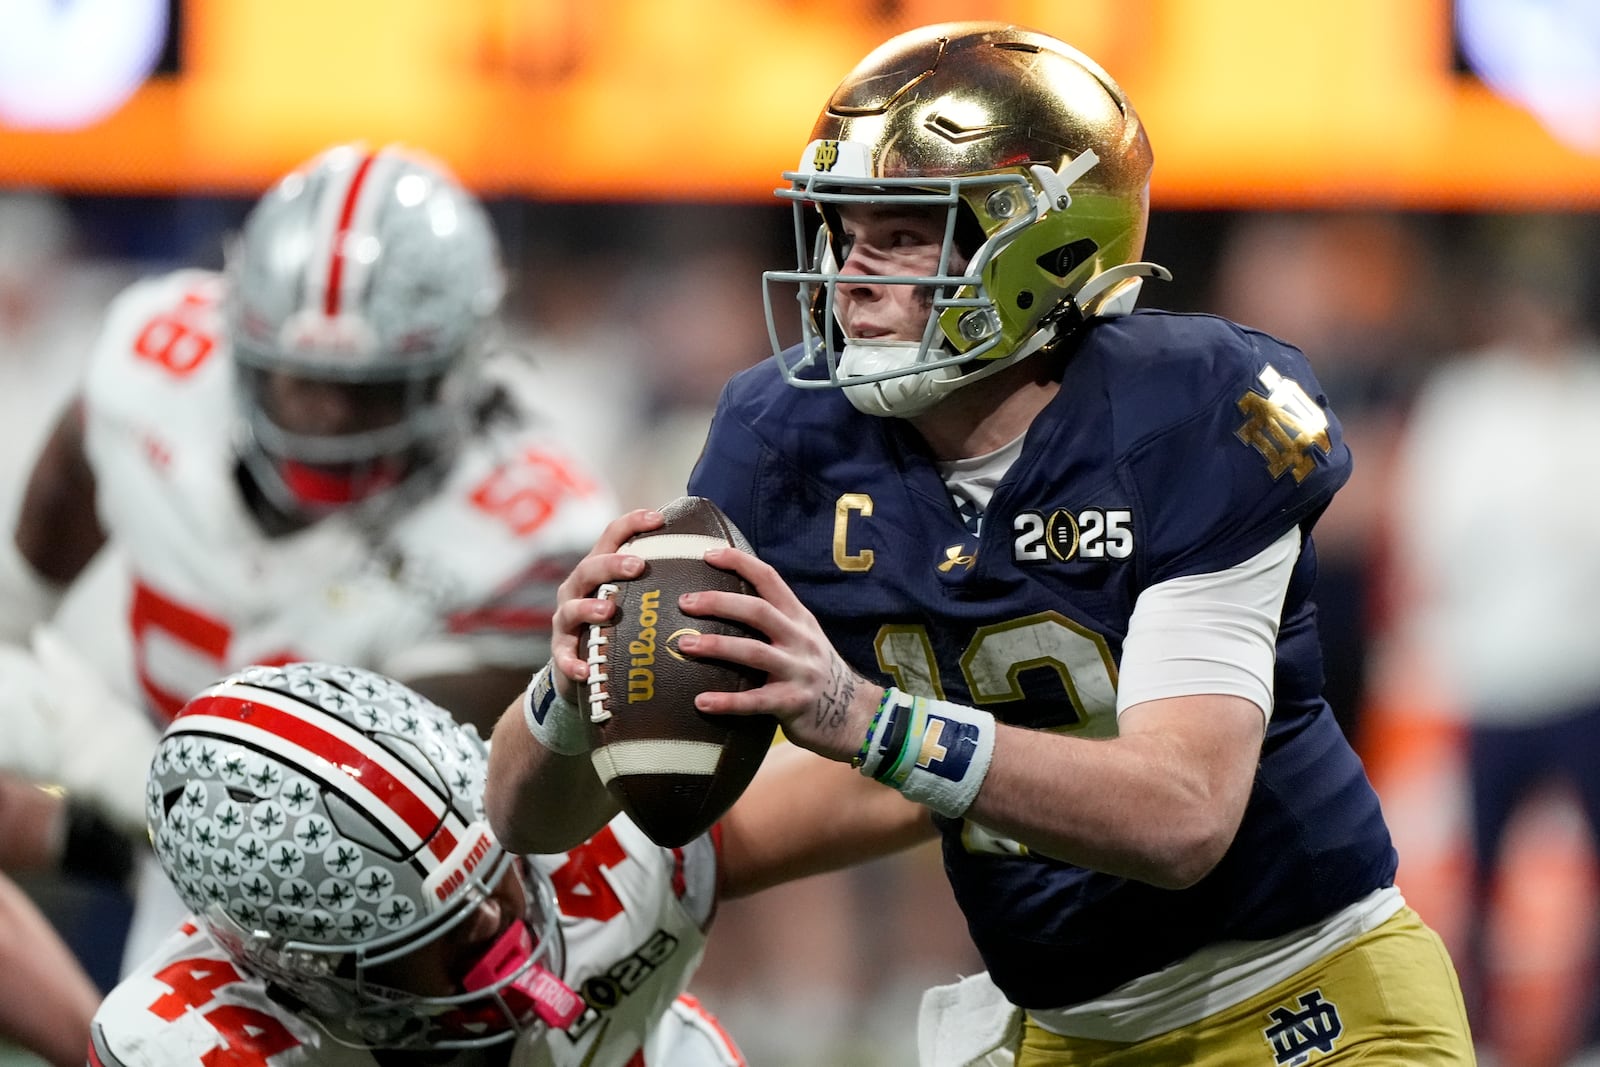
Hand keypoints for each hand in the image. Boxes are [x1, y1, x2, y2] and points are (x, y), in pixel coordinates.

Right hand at [546, 509, 664, 701]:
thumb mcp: (632, 598)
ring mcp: (566, 620)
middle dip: (612, 564)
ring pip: (572, 609)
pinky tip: (585, 669)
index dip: (632, 524)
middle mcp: (578, 589)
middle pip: (590, 568)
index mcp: (598, 570)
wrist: (581, 665)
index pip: (611, 537)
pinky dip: (572, 662)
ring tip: (609, 611)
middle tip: (638, 566)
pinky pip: (563, 657)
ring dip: (589, 608)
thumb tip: (713, 564)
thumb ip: (658, 582)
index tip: (659, 518)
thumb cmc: (617, 625)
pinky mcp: (561, 652)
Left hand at [676, 546, 879, 762]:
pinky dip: (726, 702)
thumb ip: (774, 622)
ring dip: (716, 646)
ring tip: (683, 645)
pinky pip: (755, 701)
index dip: (739, 562)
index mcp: (799, 618)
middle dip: (718, 602)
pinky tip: (701, 702)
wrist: (854, 714)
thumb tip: (722, 604)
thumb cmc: (815, 672)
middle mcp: (800, 639)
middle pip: (758, 611)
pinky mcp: (793, 703)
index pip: (770, 578)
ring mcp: (798, 671)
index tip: (707, 554)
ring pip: (754, 652)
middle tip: (684, 602)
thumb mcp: (802, 638)